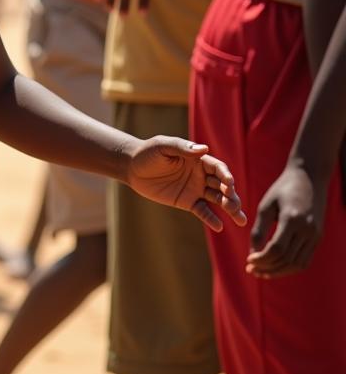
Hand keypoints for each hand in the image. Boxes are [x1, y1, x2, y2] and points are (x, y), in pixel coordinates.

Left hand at [127, 136, 245, 231]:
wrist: (132, 168)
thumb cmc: (148, 153)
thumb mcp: (163, 146)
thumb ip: (182, 148)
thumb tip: (204, 148)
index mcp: (199, 159)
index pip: (218, 168)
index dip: (226, 176)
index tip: (230, 184)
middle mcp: (202, 175)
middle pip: (222, 186)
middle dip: (231, 196)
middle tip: (235, 205)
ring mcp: (196, 189)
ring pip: (217, 199)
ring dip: (229, 208)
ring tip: (240, 219)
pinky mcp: (187, 202)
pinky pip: (202, 211)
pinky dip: (211, 219)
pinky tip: (220, 227)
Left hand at [246, 164, 326, 278]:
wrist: (309, 178)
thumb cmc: (282, 189)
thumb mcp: (266, 205)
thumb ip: (259, 229)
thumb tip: (253, 252)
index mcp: (292, 219)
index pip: (277, 248)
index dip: (261, 259)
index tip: (248, 261)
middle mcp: (307, 230)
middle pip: (287, 259)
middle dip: (267, 268)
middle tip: (251, 270)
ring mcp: (315, 235)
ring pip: (297, 264)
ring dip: (278, 271)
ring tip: (261, 272)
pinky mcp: (317, 238)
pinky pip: (304, 259)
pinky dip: (289, 267)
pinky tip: (275, 267)